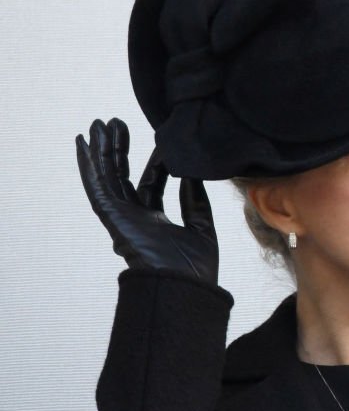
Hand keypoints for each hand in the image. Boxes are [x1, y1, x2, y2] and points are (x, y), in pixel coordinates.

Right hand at [76, 118, 219, 284]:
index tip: (165, 143)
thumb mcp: (202, 226)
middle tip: (115, 123)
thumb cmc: (196, 270)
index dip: (157, 163)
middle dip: (118, 150)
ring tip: (99, 124)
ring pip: (107, 178)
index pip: (152, 184)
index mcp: (156, 222)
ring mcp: (122, 218)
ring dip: (101, 151)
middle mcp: (136, 218)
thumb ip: (195, 200)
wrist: (186, 287)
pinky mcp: (113, 219)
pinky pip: (97, 188)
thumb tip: (191, 173)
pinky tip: (84, 144)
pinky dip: (89, 166)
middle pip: (122, 177)